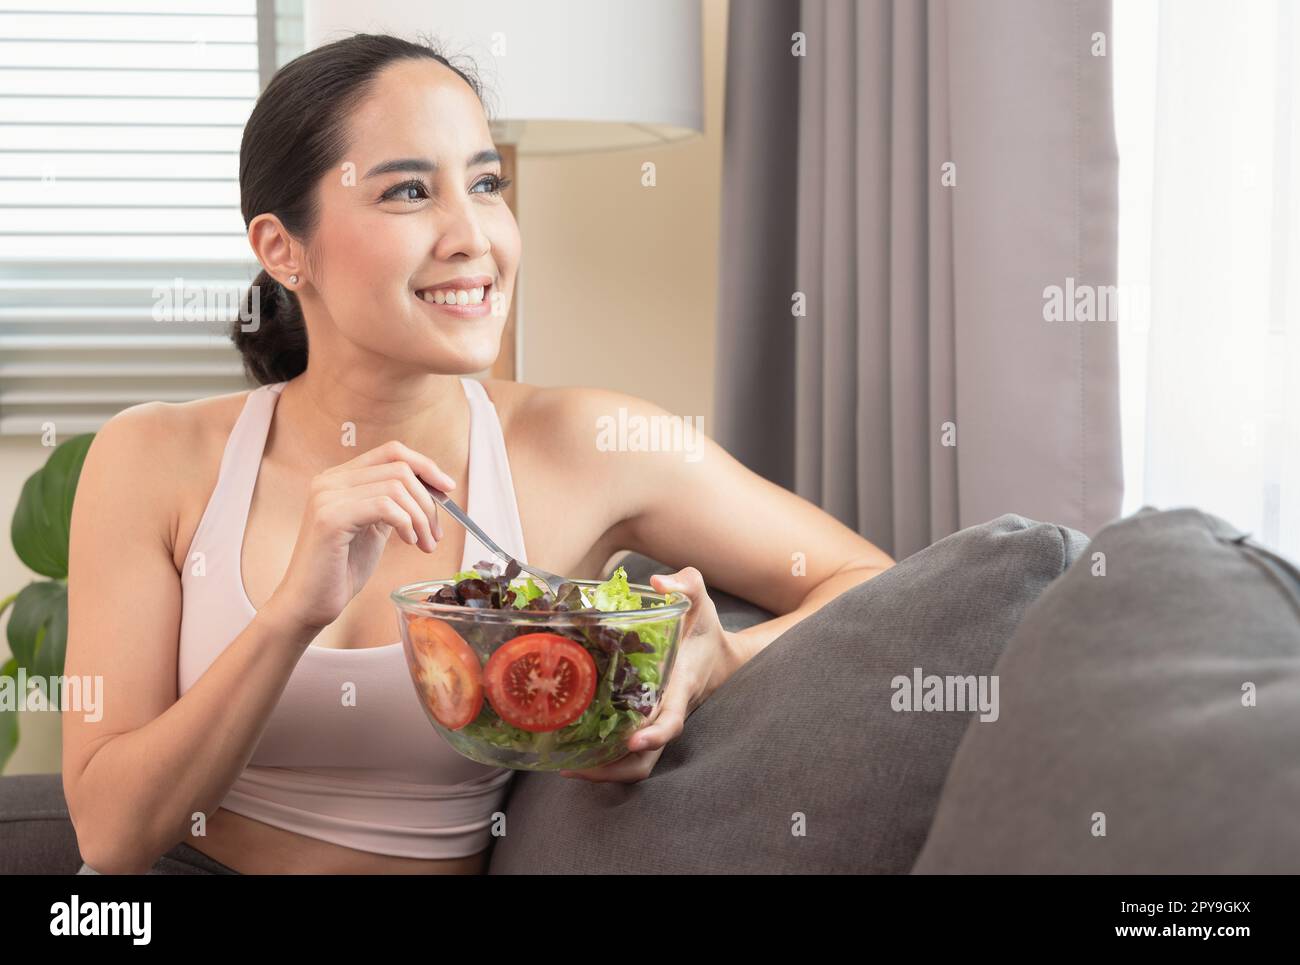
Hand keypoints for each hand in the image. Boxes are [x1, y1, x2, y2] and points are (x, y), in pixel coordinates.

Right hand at [266, 440, 455, 637]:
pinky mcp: (330, 518)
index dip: (425, 465)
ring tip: (424, 543)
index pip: (391, 451)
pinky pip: (385, 506)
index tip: (447, 488)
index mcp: (339, 478)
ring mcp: (327, 496)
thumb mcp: (373, 527)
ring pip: (396, 486)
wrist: (309, 603)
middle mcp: (329, 480)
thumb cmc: (341, 569)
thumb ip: (392, 504)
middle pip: (399, 467)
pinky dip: (407, 523)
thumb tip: (431, 488)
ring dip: (421, 517)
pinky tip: (408, 542)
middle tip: (435, 533)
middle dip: (428, 501)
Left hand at [558, 566, 736, 783]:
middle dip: (612, 770)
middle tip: (573, 767)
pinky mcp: (644, 724)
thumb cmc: (705, 629)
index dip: (655, 735)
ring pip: (634, 763)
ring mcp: (655, 723)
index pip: (671, 721)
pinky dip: (603, 757)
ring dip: (603, 771)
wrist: (720, 659)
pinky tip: (573, 749)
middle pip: (645, 759)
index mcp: (680, 687)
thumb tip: (659, 581)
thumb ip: (687, 584)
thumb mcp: (701, 601)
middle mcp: (667, 712)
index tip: (633, 739)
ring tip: (564, 766)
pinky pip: (625, 752)